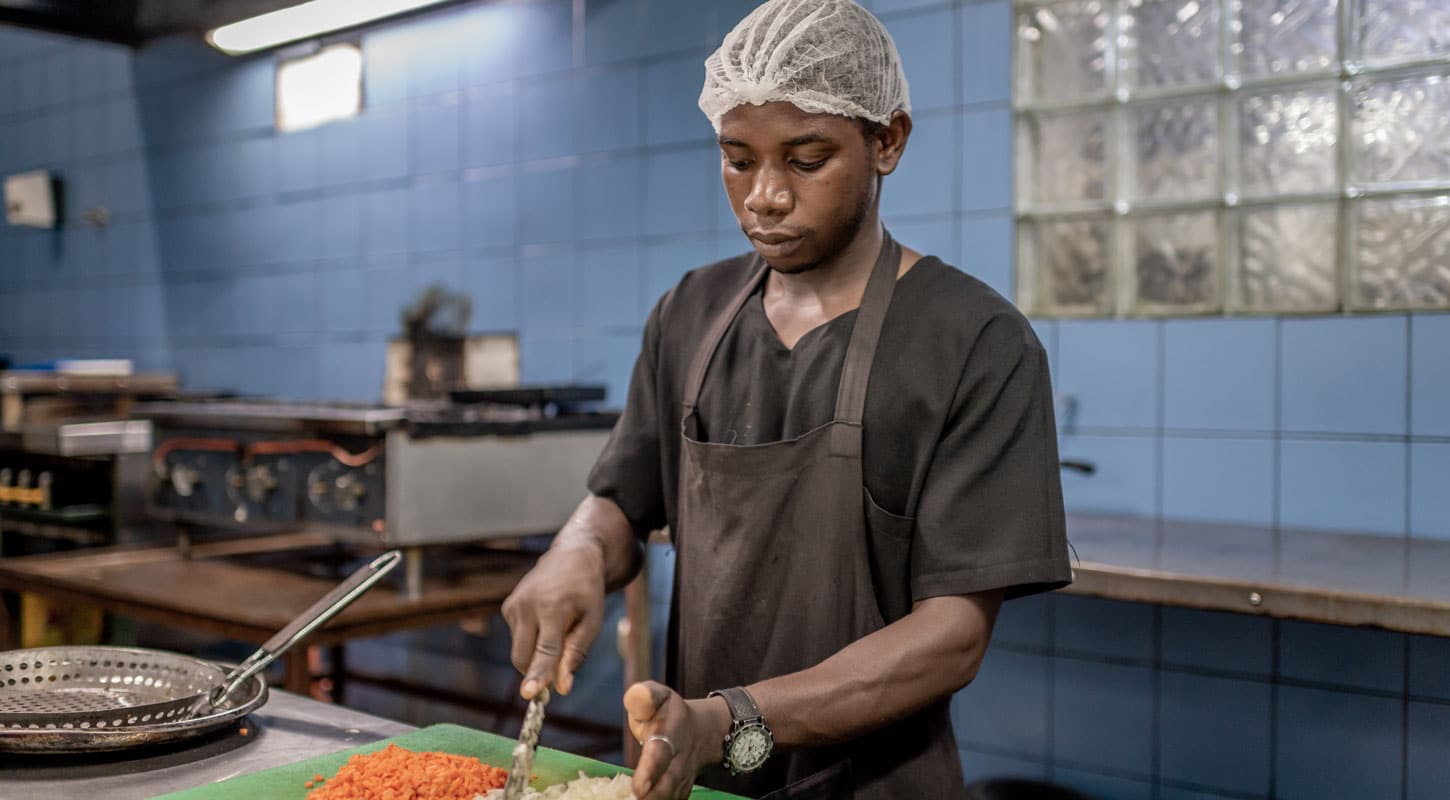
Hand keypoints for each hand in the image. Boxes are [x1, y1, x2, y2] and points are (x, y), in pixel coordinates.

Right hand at [501, 543, 606, 698]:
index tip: (528, 694)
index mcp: (553, 608)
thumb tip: (562, 688)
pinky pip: (518, 637)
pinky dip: (532, 639)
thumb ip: (576, 654)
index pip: (545, 649)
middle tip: (555, 681)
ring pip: (519, 650)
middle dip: (535, 672)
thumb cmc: (587, 591)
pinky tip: (546, 620)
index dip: (538, 674)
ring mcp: (514, 604)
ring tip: (559, 629)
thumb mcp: (592, 620)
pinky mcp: (507, 606)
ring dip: (536, 653)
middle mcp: (527, 605)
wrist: (571, 555)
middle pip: (523, 657)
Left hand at [624, 682, 730, 799]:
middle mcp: (678, 762)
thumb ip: (645, 696)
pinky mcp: (680, 793)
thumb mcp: (659, 696)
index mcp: (670, 735)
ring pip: (672, 798)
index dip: (650, 771)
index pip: (660, 754)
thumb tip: (637, 698)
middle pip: (668, 785)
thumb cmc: (668, 714)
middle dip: (654, 797)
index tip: (639, 788)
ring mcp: (682, 781)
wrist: (702, 732)